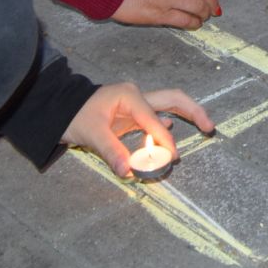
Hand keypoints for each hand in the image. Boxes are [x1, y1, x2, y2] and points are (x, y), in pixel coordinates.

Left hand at [62, 84, 214, 178]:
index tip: (173, 157)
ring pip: (168, 105)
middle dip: (194, 111)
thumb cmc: (74, 116)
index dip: (165, 140)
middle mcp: (137, 96)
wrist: (57, 108)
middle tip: (210, 128)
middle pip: (173, 99)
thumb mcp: (91, 134)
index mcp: (130, 96)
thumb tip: (129, 171)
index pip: (154, 120)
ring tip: (204, 128)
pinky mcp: (131, 113)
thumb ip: (112, 152)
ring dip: (186, 114)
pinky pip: (155, 117)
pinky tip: (170, 135)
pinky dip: (166, 126)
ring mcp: (135, 103)